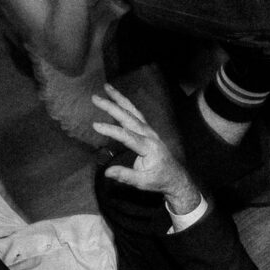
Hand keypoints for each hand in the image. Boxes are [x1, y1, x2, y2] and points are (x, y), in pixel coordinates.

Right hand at [90, 85, 200, 214]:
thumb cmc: (159, 180)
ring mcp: (150, 130)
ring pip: (133, 110)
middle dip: (111, 106)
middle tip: (95, 98)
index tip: (95, 125)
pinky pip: (136, 113)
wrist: (175, 177)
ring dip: (119, 98)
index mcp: (148, 147)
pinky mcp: (148, 130)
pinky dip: (126, 104)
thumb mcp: (143, 182)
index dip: (110, 130)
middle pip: (129, 117)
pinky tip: (117, 97)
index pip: (126, 135)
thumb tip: (107, 172)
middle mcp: (149, 135)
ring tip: (107, 87)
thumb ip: (125, 176)